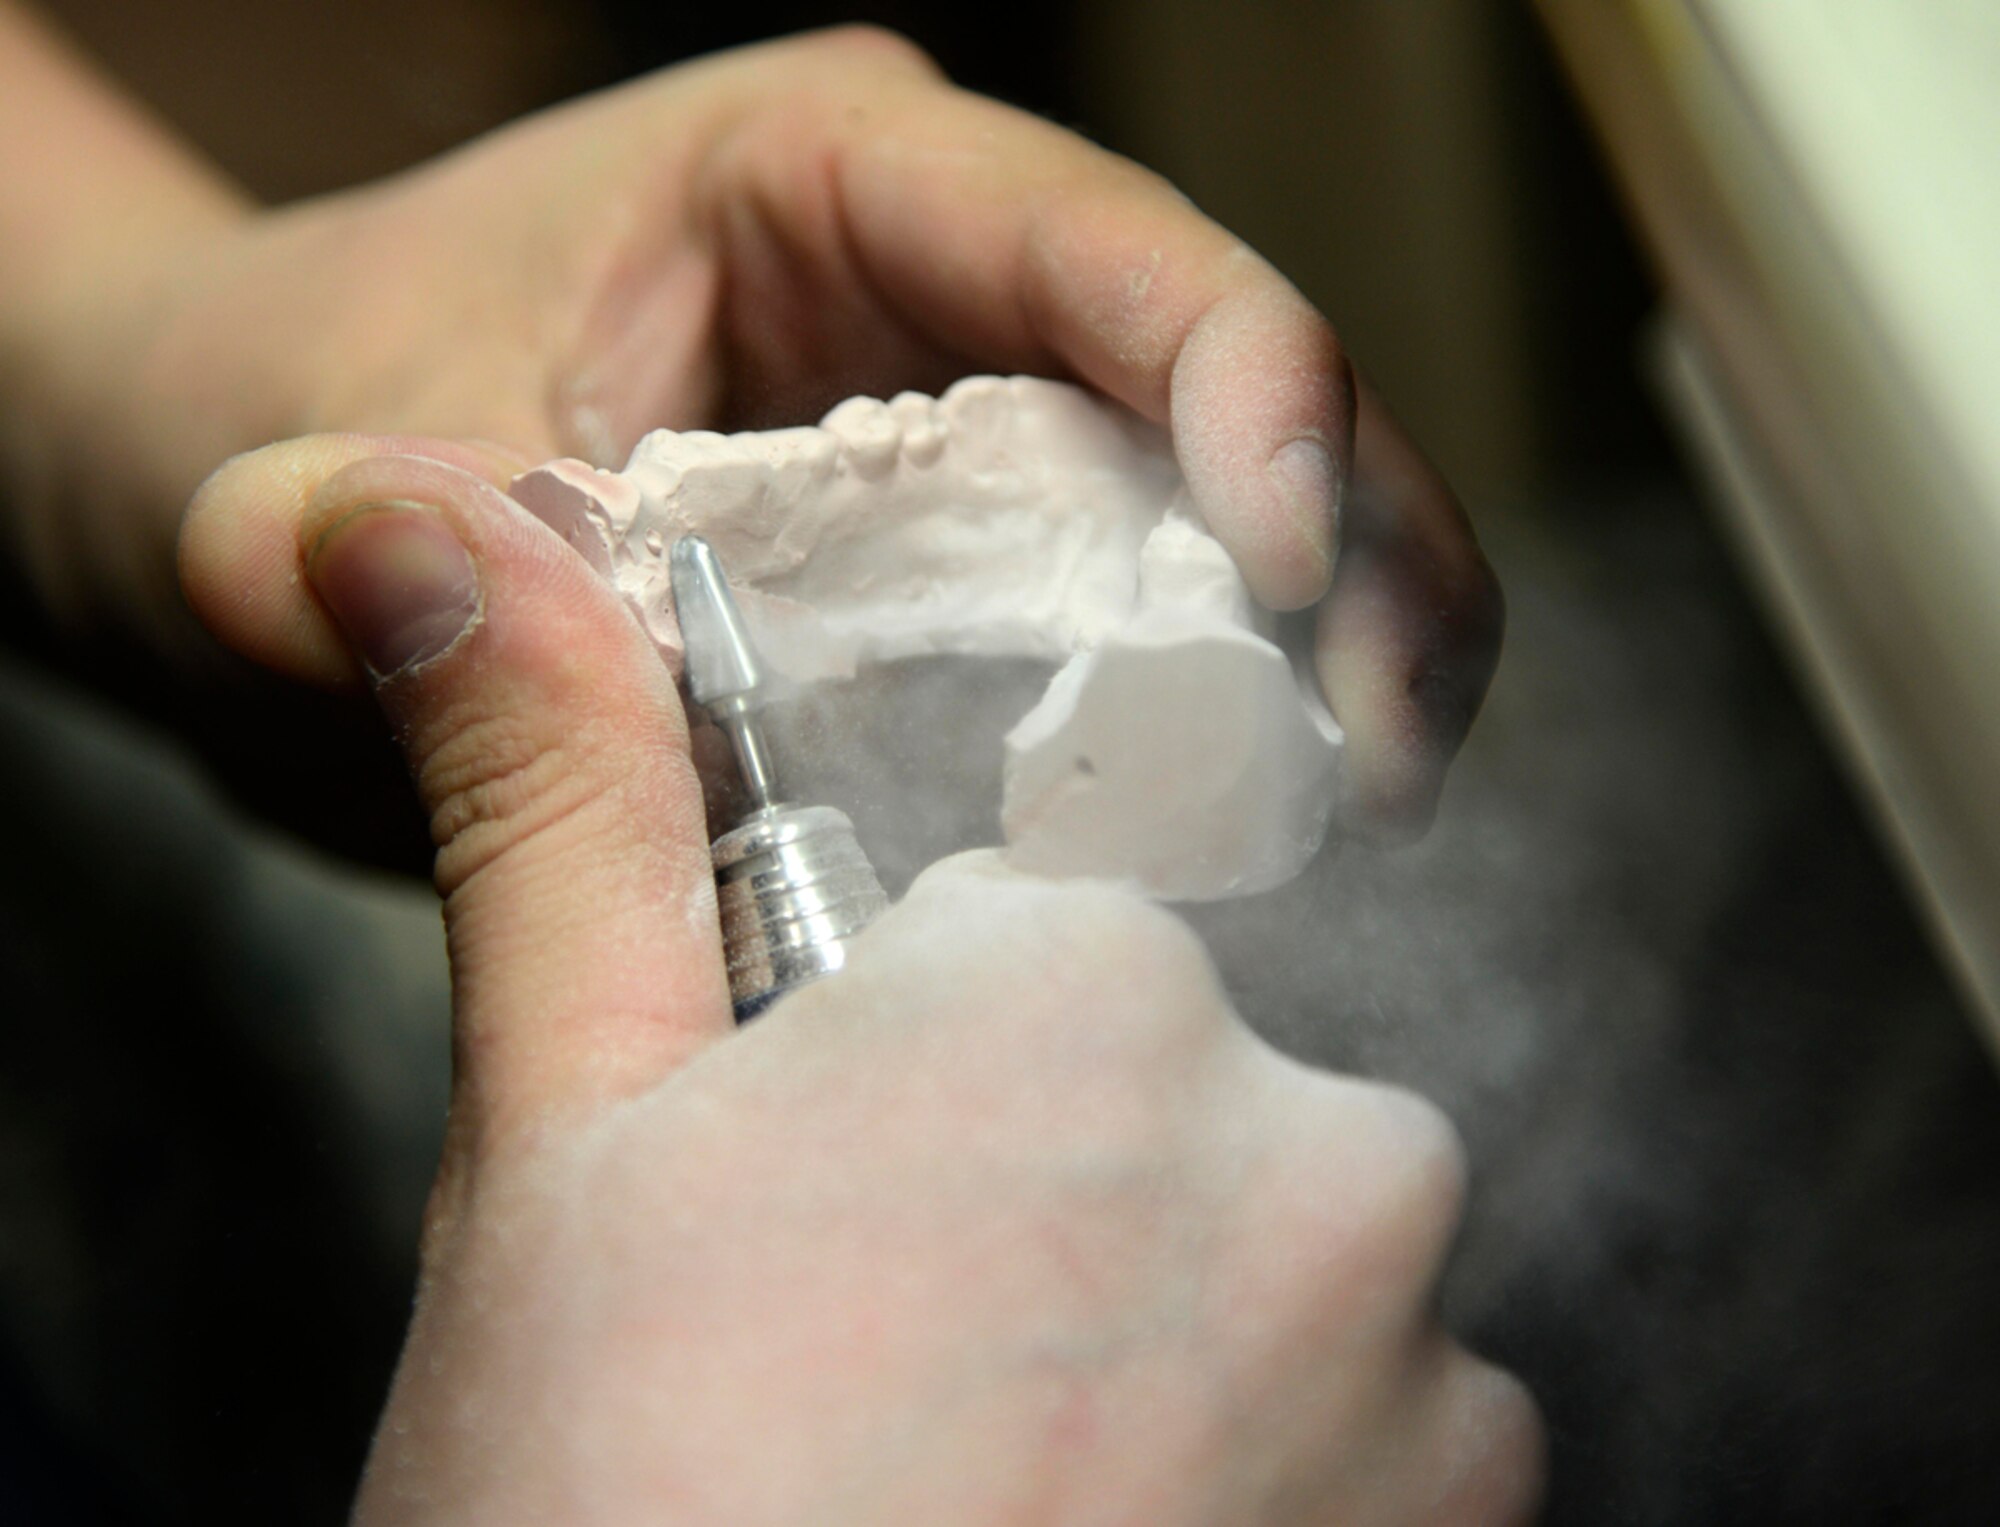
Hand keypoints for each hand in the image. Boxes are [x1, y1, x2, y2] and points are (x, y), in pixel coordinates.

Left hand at [91, 27, 1501, 841]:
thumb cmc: (287, 414)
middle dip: (1348, 552)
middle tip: (1388, 749)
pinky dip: (1226, 730)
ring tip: (1372, 807)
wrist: (259, 504)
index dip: (1239, 377)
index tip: (1295, 565)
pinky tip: (1268, 836)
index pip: (1088, 243)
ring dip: (1328, 654)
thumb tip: (374, 571)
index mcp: (811, 176)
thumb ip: (328, 531)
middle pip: (1227, 379)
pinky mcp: (970, 577)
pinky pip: (1147, 634)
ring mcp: (971, 436)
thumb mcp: (295, 466)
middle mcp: (933, 289)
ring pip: (1225, 515)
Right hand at [248, 457, 1540, 1522]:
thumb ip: (559, 812)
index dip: (916, 1077)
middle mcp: (1324, 1141)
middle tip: (882, 1378)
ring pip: (1281, 1275)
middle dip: (1047, 1205)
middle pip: (1174, 1103)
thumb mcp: (567, 1153)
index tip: (839, 1211)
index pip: (1038, 943)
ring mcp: (1435, 1368)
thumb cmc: (627, 1517)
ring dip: (1167, 1355)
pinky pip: (1378, 1442)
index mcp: (1087, 988)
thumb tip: (426, 529)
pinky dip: (1269, 1487)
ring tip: (987, 1490)